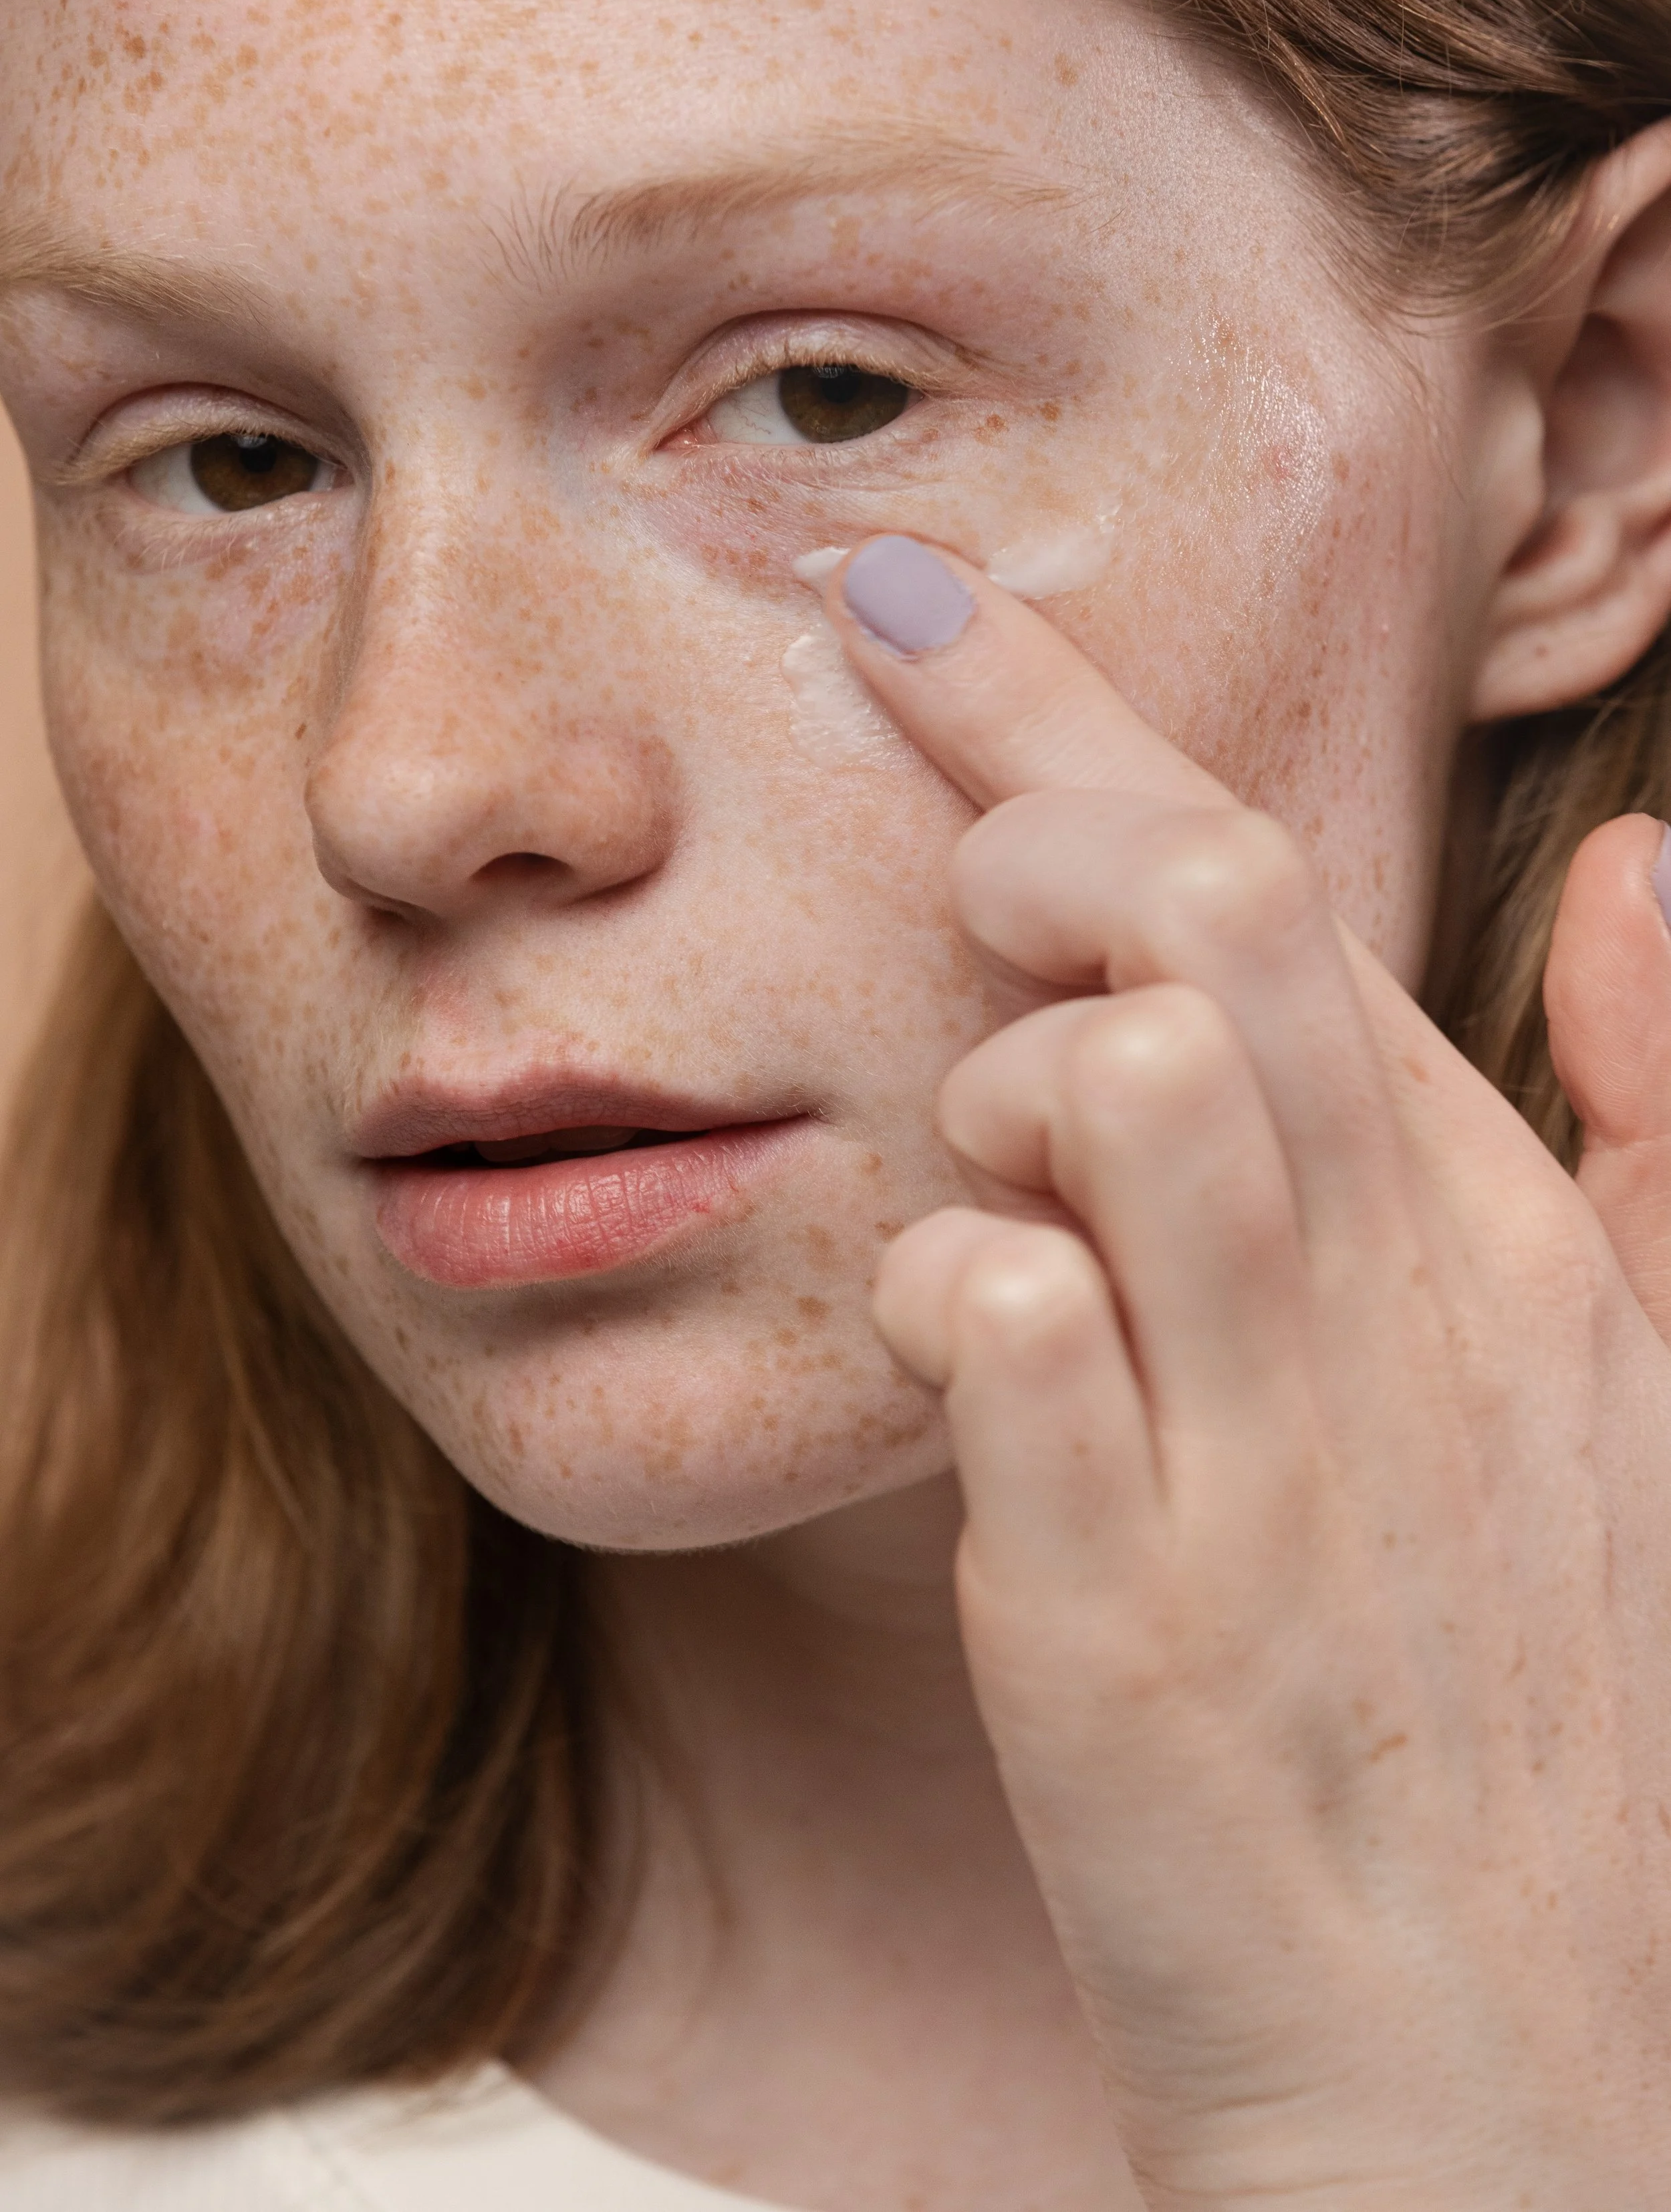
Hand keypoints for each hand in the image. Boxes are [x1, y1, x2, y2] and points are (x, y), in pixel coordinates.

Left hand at [829, 535, 1670, 2210]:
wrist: (1502, 2083)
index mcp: (1508, 1233)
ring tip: (1004, 1183)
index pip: (1276, 883)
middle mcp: (1402, 1303)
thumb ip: (1663, 1117)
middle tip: (967, 888)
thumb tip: (1636, 861)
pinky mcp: (1125, 1609)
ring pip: (1106, 1082)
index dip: (1063, 716)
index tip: (900, 606)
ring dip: (996, 1085)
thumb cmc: (1542, 1715)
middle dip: (1027, 831)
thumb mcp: (1653, 1395)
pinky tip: (971, 1352)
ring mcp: (1266, 1448)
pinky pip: (998, 1316)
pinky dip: (943, 1285)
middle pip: (1196, 918)